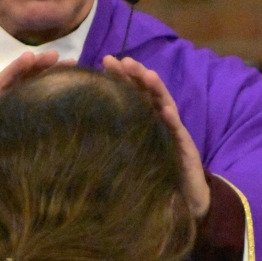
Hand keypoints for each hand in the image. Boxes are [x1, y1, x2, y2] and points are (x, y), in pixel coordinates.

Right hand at [0, 51, 64, 201]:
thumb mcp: (25, 151)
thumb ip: (41, 137)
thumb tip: (77, 126)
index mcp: (13, 112)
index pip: (32, 87)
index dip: (50, 74)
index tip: (72, 64)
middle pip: (17, 82)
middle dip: (34, 66)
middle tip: (55, 55)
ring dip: (11, 72)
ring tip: (27, 58)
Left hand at [102, 55, 210, 218]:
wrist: (183, 200)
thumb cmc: (150, 175)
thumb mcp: (126, 154)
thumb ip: (110, 141)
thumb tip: (76, 131)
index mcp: (143, 119)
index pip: (132, 92)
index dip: (121, 76)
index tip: (104, 61)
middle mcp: (158, 121)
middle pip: (147, 92)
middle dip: (136, 74)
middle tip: (121, 60)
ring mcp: (173, 133)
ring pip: (164, 105)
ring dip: (156, 89)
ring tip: (146, 75)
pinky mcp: (185, 149)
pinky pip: (178, 133)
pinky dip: (173, 121)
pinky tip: (167, 111)